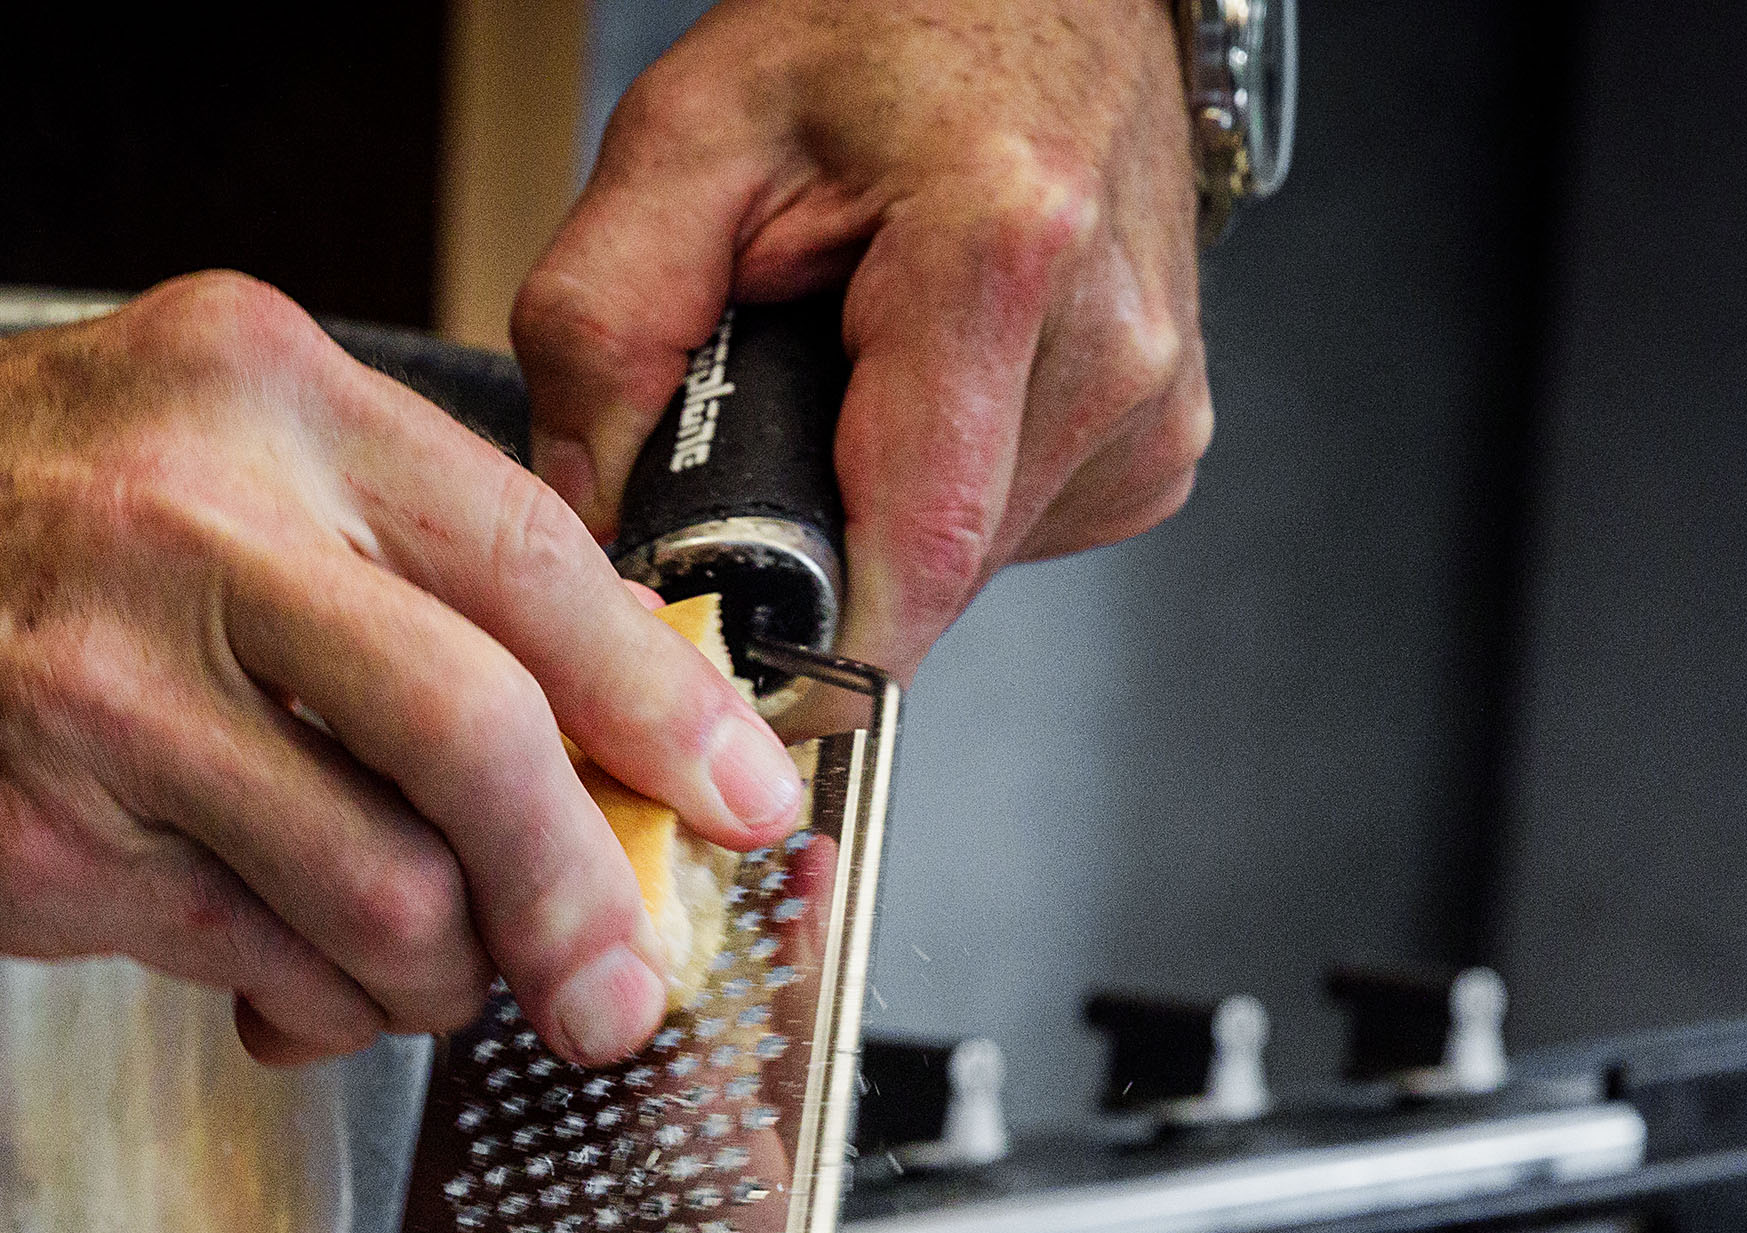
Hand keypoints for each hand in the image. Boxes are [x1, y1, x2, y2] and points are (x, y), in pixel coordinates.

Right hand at [0, 275, 806, 1066]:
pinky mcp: (37, 840)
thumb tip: (569, 736)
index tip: (737, 797)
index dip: (663, 708)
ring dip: (439, 971)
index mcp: (256, 390)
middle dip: (586, 891)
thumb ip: (362, 556)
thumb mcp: (166, 439)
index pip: (532, 562)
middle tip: (617, 977)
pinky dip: (314, 1001)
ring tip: (418, 975)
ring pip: (385, 884)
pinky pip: (259, 957)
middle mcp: (190, 522)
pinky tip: (295, 988)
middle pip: (486, 736)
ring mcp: (104, 689)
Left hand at [512, 0, 1207, 679]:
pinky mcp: (1157, 444)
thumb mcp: (687, 137)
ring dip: (878, 519)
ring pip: (963, 575)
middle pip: (920, 584)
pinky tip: (924, 392)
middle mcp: (1107, 349)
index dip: (794, 650)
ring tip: (852, 383)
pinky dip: (943, 493)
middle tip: (764, 436)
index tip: (714, 656)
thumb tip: (589, 521)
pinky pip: (1015, 537)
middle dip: (814, 556)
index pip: (906, 567)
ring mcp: (1150, 406)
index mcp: (999, 256)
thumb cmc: (881, 30)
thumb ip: (603, 328)